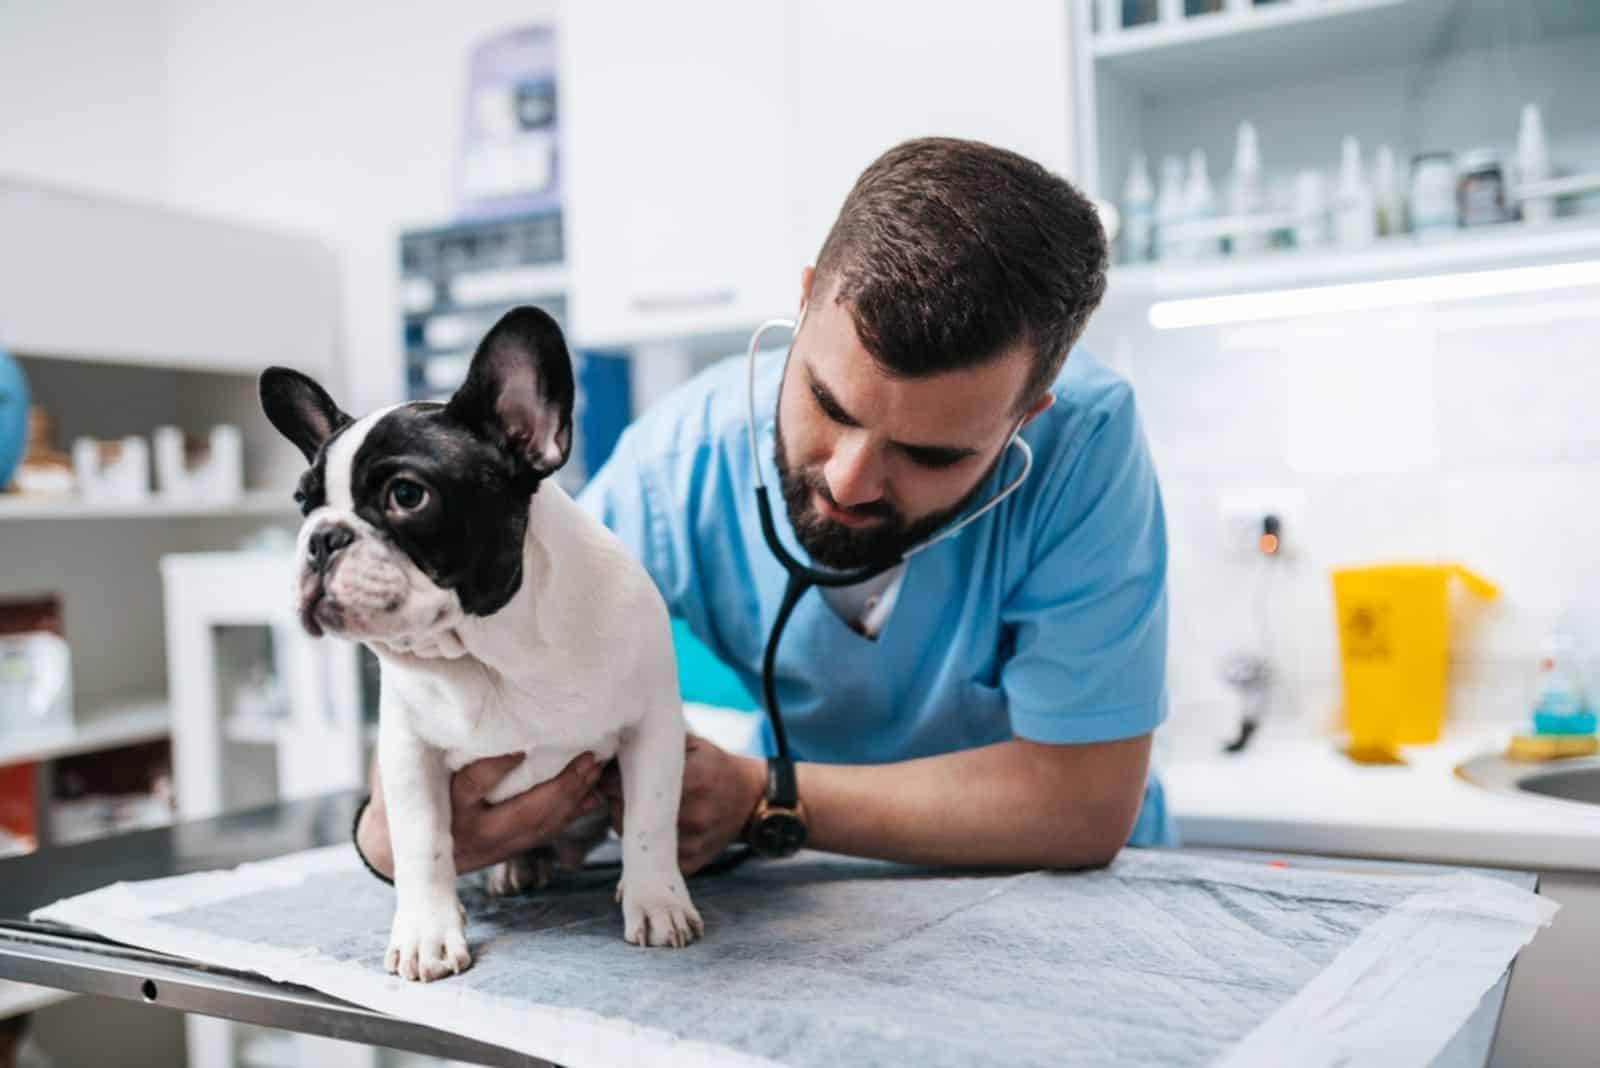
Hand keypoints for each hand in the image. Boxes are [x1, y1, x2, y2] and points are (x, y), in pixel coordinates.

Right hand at [358, 751, 604, 878]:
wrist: (390, 851)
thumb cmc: (397, 792)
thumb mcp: (399, 765)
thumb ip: (423, 734)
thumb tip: (434, 686)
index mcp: (442, 807)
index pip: (472, 785)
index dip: (499, 766)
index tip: (524, 744)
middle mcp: (468, 832)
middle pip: (520, 815)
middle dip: (559, 789)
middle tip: (587, 761)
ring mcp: (489, 846)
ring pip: (538, 826)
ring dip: (572, 799)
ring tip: (594, 771)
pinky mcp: (503, 851)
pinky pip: (542, 834)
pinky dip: (568, 814)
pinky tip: (591, 796)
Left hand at [600, 734, 764, 874]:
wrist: (751, 800)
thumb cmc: (717, 766)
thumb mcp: (693, 745)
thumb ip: (659, 741)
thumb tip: (618, 739)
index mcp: (693, 780)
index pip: (629, 785)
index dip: (610, 780)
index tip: (607, 774)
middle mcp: (693, 814)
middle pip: (627, 815)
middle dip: (615, 802)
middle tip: (616, 792)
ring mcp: (693, 842)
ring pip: (636, 840)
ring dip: (625, 824)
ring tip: (632, 808)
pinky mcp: (692, 862)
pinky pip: (654, 858)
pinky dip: (645, 845)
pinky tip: (648, 828)